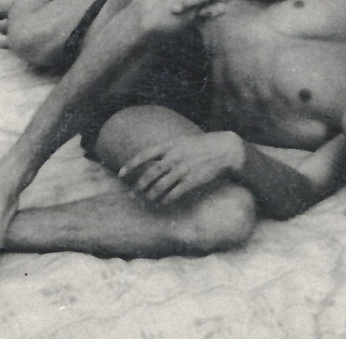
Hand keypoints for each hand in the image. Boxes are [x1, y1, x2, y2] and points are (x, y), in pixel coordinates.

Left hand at [119, 132, 244, 204]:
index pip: (144, 155)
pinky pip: (173, 194)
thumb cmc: (203, 145)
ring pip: (159, 187)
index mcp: (171, 145)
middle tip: (133, 193)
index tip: (120, 174)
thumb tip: (151, 161)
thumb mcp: (183, 141)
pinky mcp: (192, 180)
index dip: (131, 165)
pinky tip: (161, 204)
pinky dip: (165, 201)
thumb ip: (168, 151)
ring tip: (146, 200)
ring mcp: (183, 169)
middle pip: (150, 174)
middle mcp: (175, 157)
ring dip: (150, 196)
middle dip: (139, 185)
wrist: (225, 149)